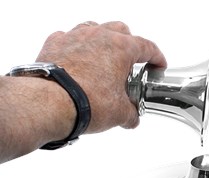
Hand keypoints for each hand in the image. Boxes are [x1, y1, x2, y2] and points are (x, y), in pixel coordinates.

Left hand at [36, 21, 166, 132]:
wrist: (50, 103)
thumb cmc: (86, 101)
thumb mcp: (120, 114)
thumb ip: (131, 114)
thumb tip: (132, 118)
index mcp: (121, 48)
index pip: (147, 47)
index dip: (157, 57)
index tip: (158, 64)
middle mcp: (99, 36)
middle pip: (121, 31)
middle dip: (130, 45)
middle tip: (131, 65)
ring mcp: (75, 36)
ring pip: (95, 29)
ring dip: (104, 43)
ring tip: (104, 62)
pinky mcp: (55, 44)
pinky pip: (69, 38)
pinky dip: (77, 48)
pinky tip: (79, 63)